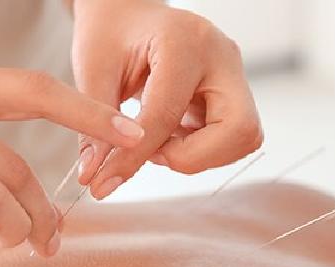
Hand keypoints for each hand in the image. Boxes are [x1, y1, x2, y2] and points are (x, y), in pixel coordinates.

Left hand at [72, 0, 262, 198]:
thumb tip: (94, 177)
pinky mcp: (233, 93)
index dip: (134, 155)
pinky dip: (200, 150)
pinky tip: (169, 137)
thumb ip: (96, 124)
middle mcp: (222, 57)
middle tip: (154, 154)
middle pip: (238, 130)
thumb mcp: (93, 70)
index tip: (103, 182)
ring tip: (157, 143)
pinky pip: (231, 139)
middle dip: (193, 158)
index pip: (167, 114)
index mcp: (184, 42)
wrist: (130, 13)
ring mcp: (234, 75)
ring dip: (197, 156)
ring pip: (241, 140)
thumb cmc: (110, 33)